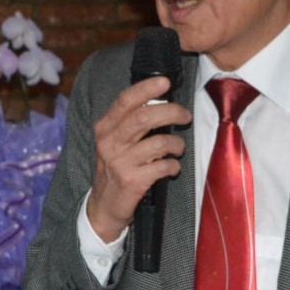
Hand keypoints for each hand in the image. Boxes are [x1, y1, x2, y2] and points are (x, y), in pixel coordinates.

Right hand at [87, 76, 190, 242]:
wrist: (103, 207)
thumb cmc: (116, 169)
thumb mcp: (116, 142)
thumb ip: (131, 123)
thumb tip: (161, 101)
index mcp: (105, 128)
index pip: (126, 100)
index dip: (147, 88)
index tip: (166, 82)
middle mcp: (110, 142)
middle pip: (144, 117)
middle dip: (171, 111)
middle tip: (186, 115)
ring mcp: (120, 162)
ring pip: (158, 142)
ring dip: (176, 144)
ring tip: (178, 148)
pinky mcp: (132, 181)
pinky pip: (163, 167)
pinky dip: (173, 165)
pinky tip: (172, 168)